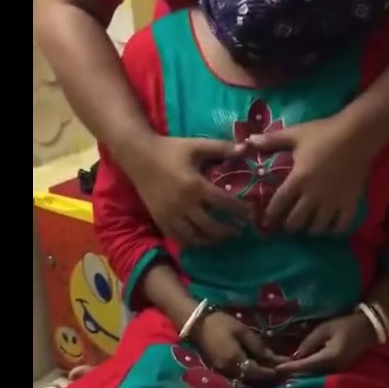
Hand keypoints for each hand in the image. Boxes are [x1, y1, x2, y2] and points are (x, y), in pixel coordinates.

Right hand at [113, 133, 252, 245]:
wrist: (138, 155)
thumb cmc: (170, 149)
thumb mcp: (196, 146)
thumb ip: (222, 148)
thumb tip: (247, 148)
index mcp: (195, 186)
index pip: (224, 204)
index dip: (240, 210)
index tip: (250, 213)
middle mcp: (183, 205)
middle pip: (211, 226)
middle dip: (228, 230)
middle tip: (239, 229)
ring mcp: (170, 215)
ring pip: (195, 237)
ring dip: (212, 240)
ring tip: (222, 236)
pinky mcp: (160, 220)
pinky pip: (179, 238)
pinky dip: (193, 242)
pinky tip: (201, 238)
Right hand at [189, 311, 286, 382]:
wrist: (195, 323)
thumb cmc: (220, 323)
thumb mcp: (242, 331)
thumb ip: (257, 346)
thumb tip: (273, 358)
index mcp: (235, 361)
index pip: (258, 373)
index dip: (272, 372)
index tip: (284, 369)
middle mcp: (229, 371)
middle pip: (252, 380)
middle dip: (266, 377)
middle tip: (280, 371)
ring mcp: (222, 372)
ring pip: (244, 380)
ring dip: (257, 377)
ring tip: (270, 371)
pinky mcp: (218, 369)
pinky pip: (237, 376)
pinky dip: (247, 374)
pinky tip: (254, 368)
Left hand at [247, 114, 379, 235]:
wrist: (358, 134)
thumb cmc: (325, 132)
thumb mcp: (296, 134)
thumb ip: (272, 140)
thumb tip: (249, 140)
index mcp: (298, 179)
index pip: (279, 204)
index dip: (270, 215)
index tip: (266, 221)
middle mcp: (314, 195)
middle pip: (296, 221)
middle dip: (289, 226)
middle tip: (287, 224)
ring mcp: (333, 202)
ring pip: (317, 227)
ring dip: (310, 229)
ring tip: (307, 226)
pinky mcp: (350, 203)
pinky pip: (340, 226)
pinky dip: (333, 230)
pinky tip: (329, 227)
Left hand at [275, 313, 378, 376]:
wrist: (368, 328)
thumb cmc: (346, 324)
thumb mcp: (324, 329)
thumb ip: (309, 342)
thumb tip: (296, 355)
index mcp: (330, 357)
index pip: (306, 365)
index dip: (290, 367)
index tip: (276, 369)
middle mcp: (334, 368)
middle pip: (309, 373)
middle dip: (292, 372)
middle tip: (275, 371)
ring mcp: (338, 370)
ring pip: (314, 374)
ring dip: (300, 373)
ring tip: (284, 371)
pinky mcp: (339, 369)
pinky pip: (320, 372)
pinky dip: (309, 371)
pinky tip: (299, 368)